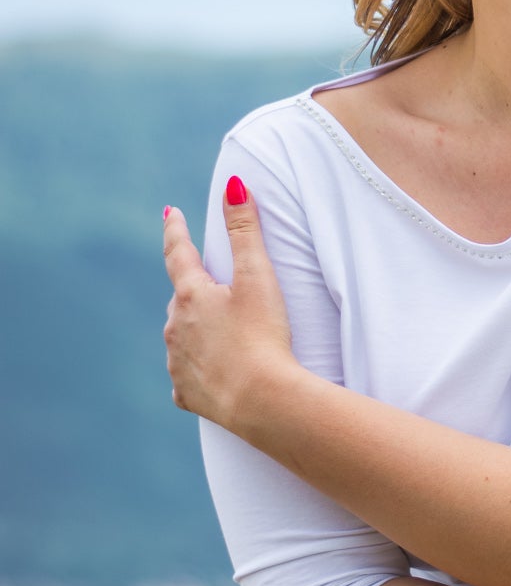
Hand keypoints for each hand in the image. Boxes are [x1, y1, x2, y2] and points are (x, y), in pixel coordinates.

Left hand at [162, 177, 297, 428]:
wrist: (262, 401)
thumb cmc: (264, 336)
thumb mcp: (258, 277)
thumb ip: (245, 230)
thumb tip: (234, 185)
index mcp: (190, 296)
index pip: (178, 253)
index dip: (176, 230)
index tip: (172, 214)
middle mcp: (175, 328)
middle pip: (182, 299)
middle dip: (194, 290)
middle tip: (215, 288)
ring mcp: (178, 362)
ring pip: (182, 336)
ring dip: (195, 330)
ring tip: (223, 334)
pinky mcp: (187, 393)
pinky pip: (187, 375)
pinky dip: (197, 369)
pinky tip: (214, 373)